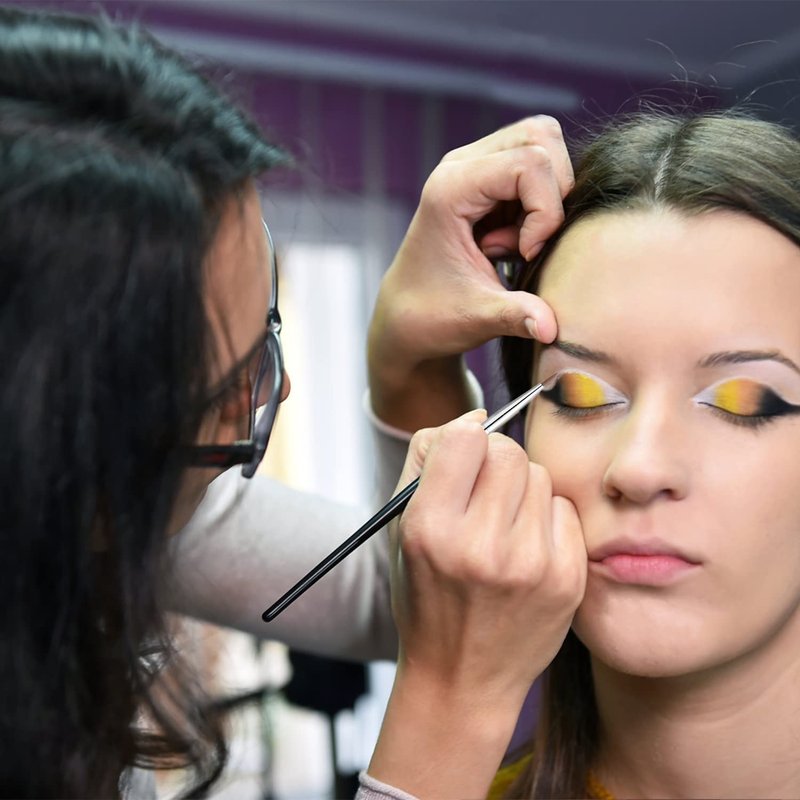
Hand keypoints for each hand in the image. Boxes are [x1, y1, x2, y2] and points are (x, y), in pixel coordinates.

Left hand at [368, 116, 573, 429]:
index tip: (527, 254)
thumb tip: (552, 329)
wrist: (407, 317)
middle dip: (553, 193)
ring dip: (547, 196)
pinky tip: (513, 241)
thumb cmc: (433, 316)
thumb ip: (516, 316)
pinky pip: (534, 168)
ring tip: (518, 242)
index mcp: (451, 189)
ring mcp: (473, 167)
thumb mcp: (476, 318)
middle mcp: (460, 166)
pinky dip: (539, 203)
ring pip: (542, 145)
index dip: (545, 209)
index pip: (530, 162)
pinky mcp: (486, 180)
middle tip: (527, 243)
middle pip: (541, 136)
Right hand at [368, 412, 586, 797]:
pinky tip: (526, 546)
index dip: (462, 438)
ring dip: (520, 488)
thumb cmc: (426, 594)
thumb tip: (475, 417)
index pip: (464, 439)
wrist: (462, 677)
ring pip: (539, 475)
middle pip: (508, 451)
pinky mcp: (567, 579)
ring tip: (501, 525)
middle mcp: (481, 548)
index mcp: (430, 531)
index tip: (462, 455)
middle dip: (494, 460)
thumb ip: (425, 460)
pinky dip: (545, 517)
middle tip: (482, 490)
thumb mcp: (401, 528)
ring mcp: (531, 566)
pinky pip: (564, 509)